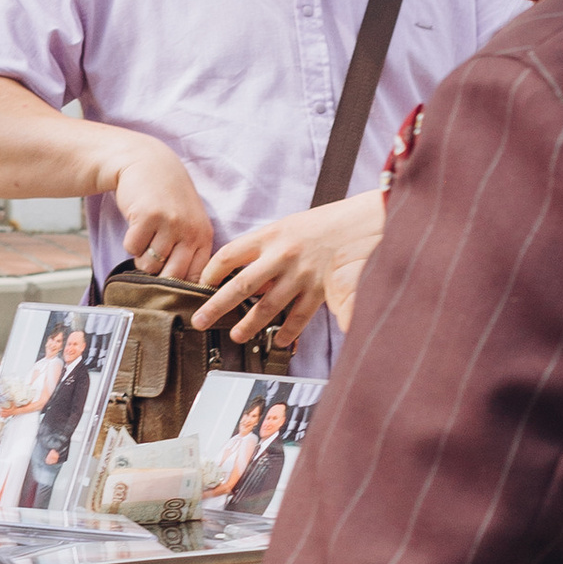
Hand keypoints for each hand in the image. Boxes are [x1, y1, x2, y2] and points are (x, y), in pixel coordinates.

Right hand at [107, 135, 221, 280]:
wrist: (147, 162)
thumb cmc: (167, 196)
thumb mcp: (189, 221)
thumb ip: (189, 250)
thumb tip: (182, 291)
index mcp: (204, 236)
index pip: (196, 278)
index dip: (180, 287)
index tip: (169, 283)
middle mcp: (190, 231)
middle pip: (172, 277)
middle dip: (158, 275)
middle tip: (153, 257)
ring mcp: (169, 223)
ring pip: (149, 265)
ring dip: (141, 257)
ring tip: (146, 236)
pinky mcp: (147, 217)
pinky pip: (132, 249)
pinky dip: (130, 243)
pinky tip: (136, 225)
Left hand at [199, 193, 384, 344]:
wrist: (362, 222)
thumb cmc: (322, 224)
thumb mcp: (287, 226)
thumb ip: (264, 250)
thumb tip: (243, 276)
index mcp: (270, 235)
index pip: (229, 255)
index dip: (210, 272)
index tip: (202, 285)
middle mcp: (282, 255)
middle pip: (240, 286)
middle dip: (216, 306)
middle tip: (200, 321)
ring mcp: (301, 275)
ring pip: (267, 307)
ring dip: (249, 324)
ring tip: (236, 335)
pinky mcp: (320, 290)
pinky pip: (298, 317)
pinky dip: (287, 332)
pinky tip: (279, 341)